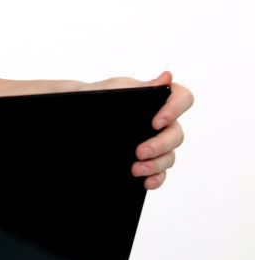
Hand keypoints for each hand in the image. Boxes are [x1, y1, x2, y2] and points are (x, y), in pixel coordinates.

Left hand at [89, 71, 192, 189]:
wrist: (77, 114)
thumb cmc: (100, 97)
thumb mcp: (117, 89)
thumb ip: (141, 87)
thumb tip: (167, 77)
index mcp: (159, 99)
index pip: (182, 98)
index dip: (176, 110)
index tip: (155, 122)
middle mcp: (163, 122)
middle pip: (176, 134)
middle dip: (160, 145)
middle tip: (139, 152)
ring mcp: (157, 142)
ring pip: (170, 156)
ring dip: (156, 164)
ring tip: (135, 169)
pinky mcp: (148, 160)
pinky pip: (161, 172)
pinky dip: (157, 178)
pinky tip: (146, 182)